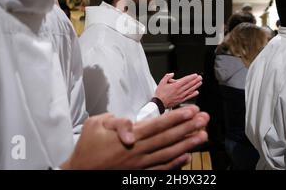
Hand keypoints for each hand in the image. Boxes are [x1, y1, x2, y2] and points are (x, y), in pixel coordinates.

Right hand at [60, 106, 208, 169]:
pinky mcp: (139, 174)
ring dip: (187, 145)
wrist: (80, 171)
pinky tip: (187, 157)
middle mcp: (138, 151)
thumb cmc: (88, 146)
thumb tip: (131, 129)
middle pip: (168, 138)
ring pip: (169, 153)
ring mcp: (140, 164)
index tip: (192, 110)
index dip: (177, 117)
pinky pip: (161, 170)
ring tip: (203, 136)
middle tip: (204, 119)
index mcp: (130, 136)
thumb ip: (117, 122)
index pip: (158, 125)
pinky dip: (175, 164)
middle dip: (188, 127)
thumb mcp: (97, 124)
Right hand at [155, 73, 201, 108]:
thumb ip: (167, 77)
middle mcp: (179, 91)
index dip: (191, 77)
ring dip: (196, 86)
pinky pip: (189, 97)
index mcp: (175, 86)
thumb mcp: (161, 83)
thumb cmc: (160, 94)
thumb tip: (172, 74)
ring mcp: (181, 96)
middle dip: (195, 80)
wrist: (159, 104)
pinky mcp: (181, 100)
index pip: (186, 80)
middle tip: (200, 77)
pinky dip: (193, 94)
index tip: (195, 75)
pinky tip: (196, 92)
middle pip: (189, 84)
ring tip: (200, 83)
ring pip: (190, 90)